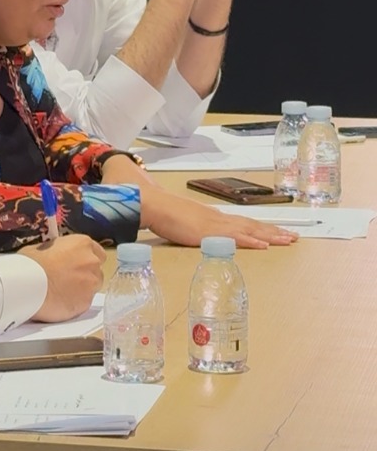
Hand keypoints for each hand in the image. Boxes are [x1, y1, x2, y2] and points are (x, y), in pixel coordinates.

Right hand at [19, 233, 105, 321]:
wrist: (26, 285)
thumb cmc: (30, 263)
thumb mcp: (44, 247)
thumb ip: (59, 251)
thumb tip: (58, 256)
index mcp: (82, 244)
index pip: (97, 252)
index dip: (86, 259)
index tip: (77, 264)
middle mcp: (92, 262)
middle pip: (96, 271)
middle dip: (85, 275)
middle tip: (67, 280)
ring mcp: (91, 284)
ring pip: (91, 288)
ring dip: (81, 290)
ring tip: (61, 293)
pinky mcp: (86, 303)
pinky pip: (84, 303)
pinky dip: (75, 303)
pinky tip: (60, 302)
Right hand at [146, 193, 297, 249]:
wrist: (155, 205)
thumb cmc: (167, 214)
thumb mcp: (188, 222)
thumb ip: (199, 229)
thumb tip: (205, 235)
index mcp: (217, 218)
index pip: (247, 223)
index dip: (264, 228)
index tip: (280, 233)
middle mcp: (221, 220)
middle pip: (254, 225)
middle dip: (275, 232)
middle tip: (295, 237)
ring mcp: (217, 225)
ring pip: (250, 230)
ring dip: (270, 235)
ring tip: (288, 240)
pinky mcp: (210, 232)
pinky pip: (235, 238)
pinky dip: (250, 241)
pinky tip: (263, 245)